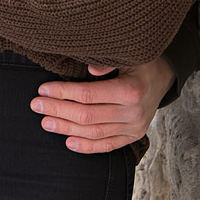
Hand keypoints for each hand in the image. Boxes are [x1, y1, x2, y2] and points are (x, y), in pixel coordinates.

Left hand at [30, 54, 175, 152]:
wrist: (163, 77)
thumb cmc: (139, 61)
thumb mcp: (128, 54)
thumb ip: (108, 61)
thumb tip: (89, 69)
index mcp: (131, 89)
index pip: (89, 95)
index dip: (63, 93)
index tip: (43, 89)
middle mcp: (133, 112)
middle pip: (87, 116)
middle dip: (58, 110)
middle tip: (36, 105)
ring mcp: (134, 128)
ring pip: (94, 132)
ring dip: (66, 128)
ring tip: (45, 122)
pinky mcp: (133, 137)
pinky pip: (107, 145)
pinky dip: (87, 146)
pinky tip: (68, 142)